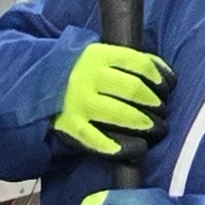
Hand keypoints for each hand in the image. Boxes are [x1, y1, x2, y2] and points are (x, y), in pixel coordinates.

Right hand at [51, 43, 170, 156]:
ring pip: (120, 114)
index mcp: (98, 55)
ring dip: (144, 123)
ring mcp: (78, 102)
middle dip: (156, 103)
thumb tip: (167, 78)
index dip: (159, 78)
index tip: (166, 89)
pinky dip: (120, 147)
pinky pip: (99, 140)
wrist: (37, 82)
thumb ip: (130, 61)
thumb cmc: (82, 71)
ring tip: (155, 129)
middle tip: (163, 111)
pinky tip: (137, 149)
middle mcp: (87, 76)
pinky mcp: (70, 125)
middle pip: (133, 89)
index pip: (140, 64)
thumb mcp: (101, 56)